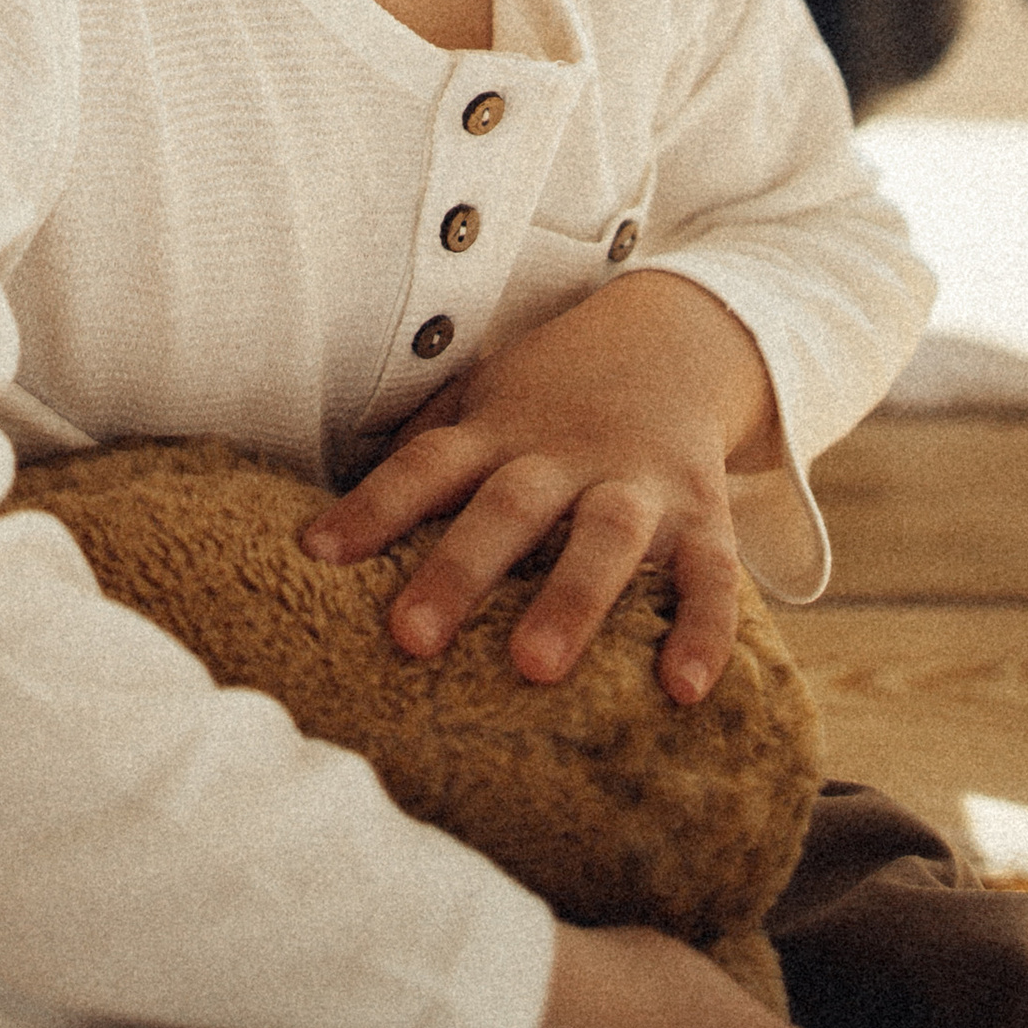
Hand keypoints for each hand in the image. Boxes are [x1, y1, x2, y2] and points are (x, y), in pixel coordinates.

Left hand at [297, 272, 774, 704]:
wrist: (673, 338)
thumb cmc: (550, 395)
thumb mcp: (480, 402)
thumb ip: (423, 457)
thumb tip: (328, 530)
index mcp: (498, 430)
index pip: (426, 464)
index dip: (372, 506)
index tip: (316, 553)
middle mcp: (564, 455)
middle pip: (507, 507)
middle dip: (459, 570)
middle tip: (410, 637)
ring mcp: (637, 484)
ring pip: (605, 538)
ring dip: (570, 600)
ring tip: (533, 667)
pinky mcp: (703, 515)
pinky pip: (711, 574)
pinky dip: (704, 630)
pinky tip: (684, 689)